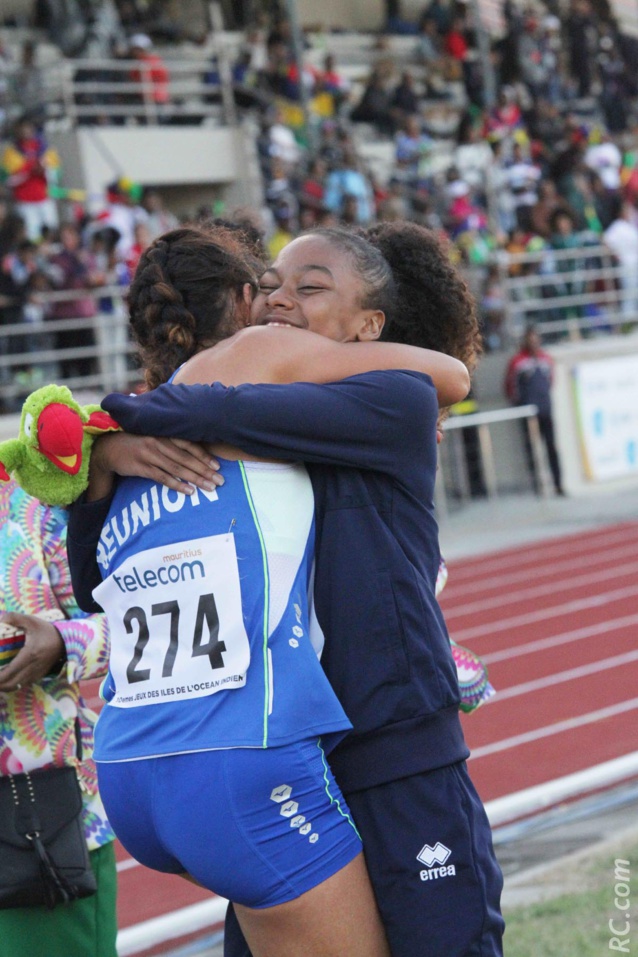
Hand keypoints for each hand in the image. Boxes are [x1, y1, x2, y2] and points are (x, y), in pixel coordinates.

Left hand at [0, 613, 65, 692]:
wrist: (66, 640)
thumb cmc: (47, 630)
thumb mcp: (32, 621)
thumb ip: (15, 618)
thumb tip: (1, 619)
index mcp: (29, 654)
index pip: (10, 672)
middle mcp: (33, 667)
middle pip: (12, 684)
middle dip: (0, 685)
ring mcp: (37, 672)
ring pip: (18, 686)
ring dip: (6, 687)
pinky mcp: (40, 675)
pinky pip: (25, 684)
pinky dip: (14, 685)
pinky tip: (9, 680)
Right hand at [90, 432, 223, 497]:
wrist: (109, 448)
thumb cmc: (137, 442)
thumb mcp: (154, 436)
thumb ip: (172, 441)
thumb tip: (195, 451)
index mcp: (164, 433)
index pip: (189, 444)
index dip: (204, 455)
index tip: (218, 466)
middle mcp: (158, 442)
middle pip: (186, 458)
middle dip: (205, 470)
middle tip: (220, 480)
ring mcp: (149, 455)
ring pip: (177, 469)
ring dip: (196, 479)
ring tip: (210, 488)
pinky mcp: (141, 467)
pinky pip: (162, 477)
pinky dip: (177, 485)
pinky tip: (189, 491)